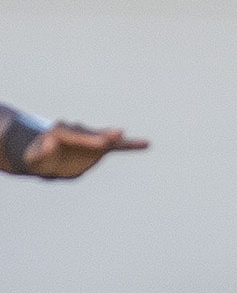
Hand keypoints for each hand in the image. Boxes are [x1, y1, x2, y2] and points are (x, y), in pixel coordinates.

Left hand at [23, 123, 148, 178]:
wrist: (48, 161)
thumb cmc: (39, 160)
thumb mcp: (35, 159)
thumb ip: (41, 152)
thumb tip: (49, 142)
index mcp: (59, 132)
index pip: (74, 135)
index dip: (87, 139)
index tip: (100, 143)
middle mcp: (77, 131)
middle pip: (90, 133)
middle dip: (101, 135)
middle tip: (116, 135)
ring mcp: (90, 137)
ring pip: (104, 137)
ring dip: (113, 136)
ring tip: (123, 135)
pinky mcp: (100, 146)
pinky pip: (117, 146)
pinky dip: (130, 145)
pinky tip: (146, 144)